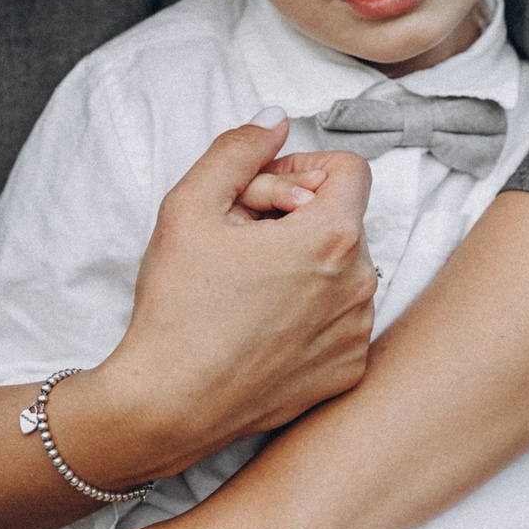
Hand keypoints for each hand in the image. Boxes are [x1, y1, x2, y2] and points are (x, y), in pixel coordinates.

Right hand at [92, 114, 375, 468]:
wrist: (167, 406)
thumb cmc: (176, 307)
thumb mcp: (189, 205)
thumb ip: (238, 150)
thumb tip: (276, 121)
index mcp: (332, 237)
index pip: (350, 169)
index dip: (301, 170)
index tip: (261, 196)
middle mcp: (361, 285)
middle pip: (342, 220)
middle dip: (296, 219)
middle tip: (239, 244)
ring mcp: (357, 334)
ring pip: (343, 271)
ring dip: (304, 267)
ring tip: (247, 288)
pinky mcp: (347, 373)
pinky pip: (341, 321)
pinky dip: (310, 314)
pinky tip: (261, 327)